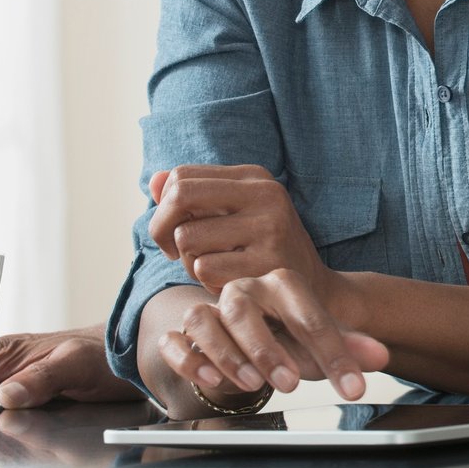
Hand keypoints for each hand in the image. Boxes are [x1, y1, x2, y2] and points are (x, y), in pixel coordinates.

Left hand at [149, 165, 333, 299]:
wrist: (313, 291)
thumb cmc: (262, 251)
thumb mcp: (234, 215)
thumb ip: (195, 197)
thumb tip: (154, 181)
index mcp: (255, 177)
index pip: (182, 176)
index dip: (164, 206)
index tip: (172, 230)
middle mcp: (265, 195)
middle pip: (181, 196)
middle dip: (161, 227)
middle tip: (170, 251)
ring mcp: (269, 228)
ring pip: (188, 237)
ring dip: (188, 261)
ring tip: (213, 268)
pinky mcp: (267, 263)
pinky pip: (204, 268)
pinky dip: (206, 281)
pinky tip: (228, 283)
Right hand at [157, 269, 389, 402]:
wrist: (243, 335)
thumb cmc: (285, 336)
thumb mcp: (319, 343)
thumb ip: (349, 349)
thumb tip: (382, 355)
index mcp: (281, 285)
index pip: (306, 313)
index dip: (333, 352)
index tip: (354, 388)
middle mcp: (241, 292)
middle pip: (242, 308)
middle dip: (266, 348)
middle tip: (291, 384)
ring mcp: (208, 311)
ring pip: (202, 320)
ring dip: (227, 353)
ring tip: (254, 384)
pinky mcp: (182, 335)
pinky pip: (175, 341)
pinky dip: (190, 359)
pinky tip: (212, 379)